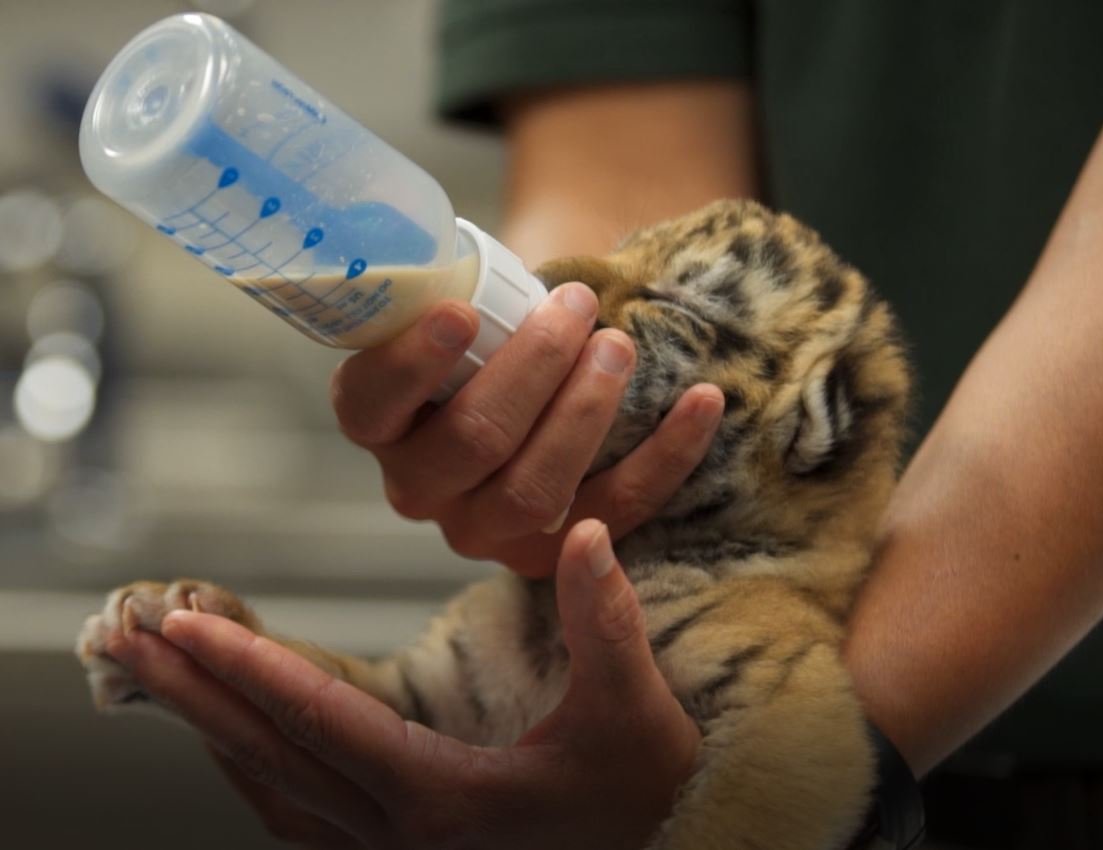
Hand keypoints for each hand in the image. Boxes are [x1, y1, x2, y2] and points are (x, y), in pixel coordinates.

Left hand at [105, 520, 700, 849]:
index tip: (185, 624)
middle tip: (126, 636)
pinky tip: (230, 739)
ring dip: (211, 727)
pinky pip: (297, 812)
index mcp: (442, 799)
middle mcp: (399, 834)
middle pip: (273, 756)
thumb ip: (604, 620)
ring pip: (274, 788)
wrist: (662, 848)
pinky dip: (251, 767)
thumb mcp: (634, 709)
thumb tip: (587, 531)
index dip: (250, 670)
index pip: (323, 724)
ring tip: (157, 674)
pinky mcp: (398, 848)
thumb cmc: (644, 790)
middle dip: (194, 693)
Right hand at [330, 285, 724, 576]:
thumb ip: (467, 293)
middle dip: (533, 370)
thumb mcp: (463, 310)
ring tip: (620, 347)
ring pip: (534, 489)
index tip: (463, 312)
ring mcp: (482, 528)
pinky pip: (618, 507)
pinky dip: (670, 453)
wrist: (531, 391)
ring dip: (586, 412)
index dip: (412, 364)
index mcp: (379, 424)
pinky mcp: (551, 551)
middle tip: (577, 309)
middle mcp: (418, 488)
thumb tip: (505, 258)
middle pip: (471, 442)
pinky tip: (705, 399)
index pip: (372, 404)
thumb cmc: (492, 334)